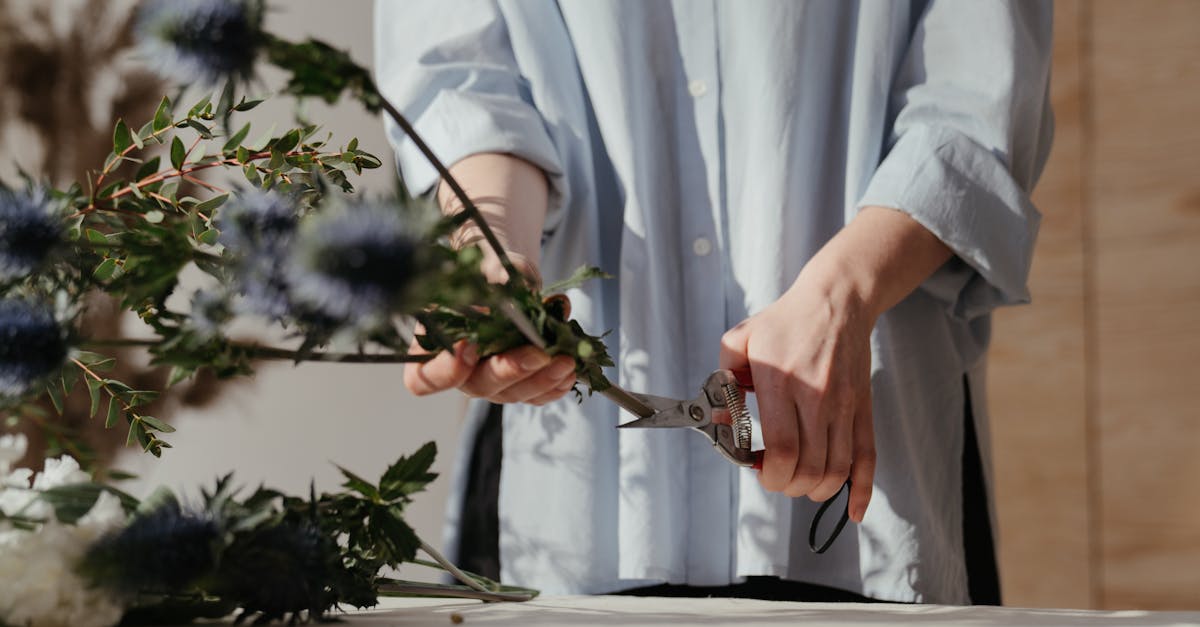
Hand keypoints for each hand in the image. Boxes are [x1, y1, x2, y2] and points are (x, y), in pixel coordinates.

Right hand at [402, 254, 576, 405]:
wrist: (505, 279)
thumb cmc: (485, 274)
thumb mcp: (485, 266)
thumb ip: (491, 275)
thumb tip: (503, 283)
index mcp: (434, 346)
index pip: (424, 378)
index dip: (445, 370)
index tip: (469, 347)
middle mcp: (459, 371)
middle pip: (477, 386)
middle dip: (510, 371)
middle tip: (539, 354)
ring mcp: (490, 382)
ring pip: (512, 394)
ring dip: (541, 380)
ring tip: (566, 361)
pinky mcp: (517, 385)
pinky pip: (535, 395)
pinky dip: (554, 386)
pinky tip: (569, 373)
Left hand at [720, 271, 876, 522]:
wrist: (837, 301)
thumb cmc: (784, 322)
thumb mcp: (739, 340)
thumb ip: (723, 381)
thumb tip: (719, 421)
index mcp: (781, 382)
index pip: (781, 450)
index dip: (769, 474)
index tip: (758, 469)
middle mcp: (816, 398)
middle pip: (809, 469)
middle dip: (786, 485)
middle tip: (774, 476)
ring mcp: (844, 406)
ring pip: (837, 471)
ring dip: (815, 490)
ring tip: (799, 481)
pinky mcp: (863, 409)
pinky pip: (868, 459)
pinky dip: (861, 492)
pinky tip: (852, 511)